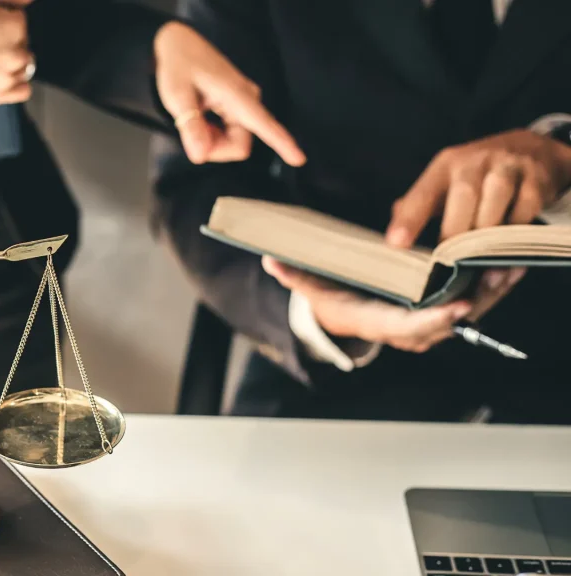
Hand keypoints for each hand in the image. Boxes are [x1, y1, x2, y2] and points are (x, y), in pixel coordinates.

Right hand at [0, 0, 34, 104]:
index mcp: (15, 26)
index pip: (18, 17)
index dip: (0, 16)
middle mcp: (19, 53)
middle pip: (21, 41)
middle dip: (6, 37)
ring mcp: (10, 76)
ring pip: (25, 64)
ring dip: (12, 58)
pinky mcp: (0, 95)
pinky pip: (23, 90)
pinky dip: (18, 82)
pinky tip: (3, 74)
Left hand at [153, 22, 305, 166]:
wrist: (181, 45)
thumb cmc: (179, 66)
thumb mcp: (177, 96)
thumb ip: (191, 126)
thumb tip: (200, 157)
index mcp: (237, 95)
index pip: (264, 124)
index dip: (282, 144)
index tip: (299, 160)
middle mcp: (248, 100)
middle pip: (239, 146)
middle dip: (214, 148)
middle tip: (189, 131)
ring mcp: (245, 104)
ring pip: (234, 143)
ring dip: (212, 141)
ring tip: (194, 119)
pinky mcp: (240, 108)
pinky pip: (231, 135)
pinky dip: (213, 135)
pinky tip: (201, 118)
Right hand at [262, 256, 525, 352]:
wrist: (342, 317)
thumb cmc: (330, 300)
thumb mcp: (310, 287)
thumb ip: (293, 274)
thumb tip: (271, 260)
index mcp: (378, 322)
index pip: (411, 326)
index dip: (437, 318)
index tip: (460, 305)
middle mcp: (408, 330)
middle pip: (450, 321)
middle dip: (478, 300)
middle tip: (498, 273)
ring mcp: (428, 325)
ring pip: (467, 314)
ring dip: (493, 292)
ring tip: (513, 265)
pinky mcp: (440, 313)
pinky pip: (471, 304)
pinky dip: (492, 288)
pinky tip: (509, 266)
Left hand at [386, 129, 570, 247]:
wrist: (528, 149)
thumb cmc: (476, 175)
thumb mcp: (444, 183)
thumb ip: (418, 207)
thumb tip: (394, 237)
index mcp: (445, 165)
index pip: (423, 193)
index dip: (409, 220)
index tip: (396, 245)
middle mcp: (475, 161)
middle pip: (463, 195)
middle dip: (455, 231)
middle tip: (448, 261)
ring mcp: (508, 166)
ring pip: (495, 199)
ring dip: (486, 233)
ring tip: (477, 259)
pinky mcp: (536, 179)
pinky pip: (525, 207)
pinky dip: (515, 230)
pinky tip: (507, 245)